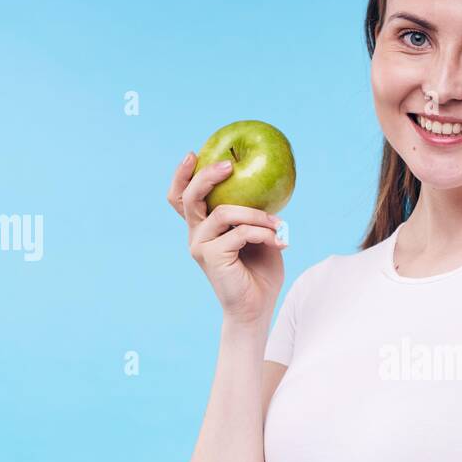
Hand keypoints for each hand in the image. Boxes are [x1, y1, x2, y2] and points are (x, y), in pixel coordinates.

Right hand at [166, 151, 286, 324]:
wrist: (257, 308)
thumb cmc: (260, 272)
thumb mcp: (259, 236)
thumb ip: (255, 214)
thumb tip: (268, 187)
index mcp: (204, 227)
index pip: (182, 198)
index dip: (182, 175)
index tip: (193, 154)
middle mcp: (196, 234)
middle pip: (189, 197)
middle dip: (207, 176)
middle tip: (230, 165)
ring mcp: (200, 245)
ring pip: (223, 212)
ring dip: (256, 214)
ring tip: (277, 225)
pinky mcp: (211, 257)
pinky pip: (239, 233)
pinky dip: (262, 233)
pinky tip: (279, 241)